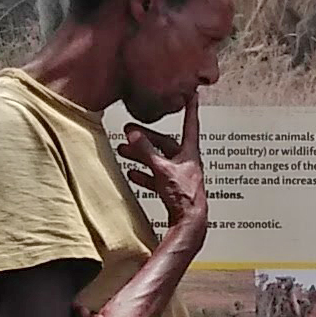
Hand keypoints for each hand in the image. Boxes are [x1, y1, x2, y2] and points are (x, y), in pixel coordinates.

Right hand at [121, 94, 208, 235]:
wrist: (190, 222)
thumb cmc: (184, 196)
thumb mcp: (162, 169)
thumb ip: (146, 152)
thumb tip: (133, 134)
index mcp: (190, 152)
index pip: (190, 123)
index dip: (190, 108)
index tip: (192, 93)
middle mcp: (187, 162)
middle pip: (165, 144)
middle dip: (146, 138)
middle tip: (128, 132)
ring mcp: (181, 175)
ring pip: (159, 160)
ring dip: (141, 156)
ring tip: (123, 151)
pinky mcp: (174, 189)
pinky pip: (157, 177)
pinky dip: (145, 174)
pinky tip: (133, 174)